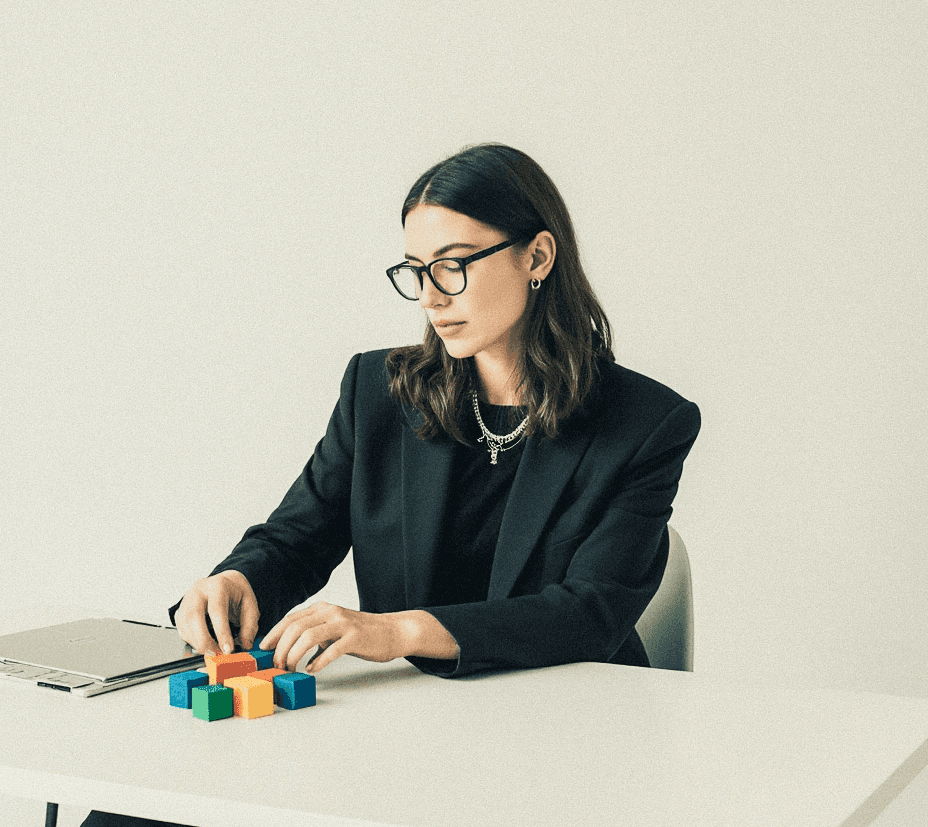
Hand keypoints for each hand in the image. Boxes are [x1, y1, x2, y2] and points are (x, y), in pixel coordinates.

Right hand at [174, 570, 259, 655]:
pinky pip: (181, 628)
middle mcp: (199, 590)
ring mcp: (187, 599)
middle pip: (194, 616)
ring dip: (196, 642)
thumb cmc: (236, 593)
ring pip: (184, 623)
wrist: (226, 583)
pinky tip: (202, 643)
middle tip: (215, 654)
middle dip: (204, 640)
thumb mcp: (250, 605)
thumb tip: (245, 644)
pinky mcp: (181, 609)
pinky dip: (190, 640)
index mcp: (218, 586)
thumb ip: (249, 626)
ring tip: (212, 651)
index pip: (217, 609)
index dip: (221, 632)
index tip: (228, 649)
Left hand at [261, 602, 409, 673]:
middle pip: (296, 627)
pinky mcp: (354, 638)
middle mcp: (331, 612)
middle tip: (276, 665)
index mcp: (323, 609)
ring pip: (308, 636)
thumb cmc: (363, 633)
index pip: (291, 619)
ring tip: (290, 668)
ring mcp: (343, 624)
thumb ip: (316, 636)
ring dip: (294, 654)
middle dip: (281, 648)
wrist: (393, 631)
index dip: (274, 634)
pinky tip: (312, 670)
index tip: (264, 649)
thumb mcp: (335, 629)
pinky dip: (317, 662)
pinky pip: (330, 650)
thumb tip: (294, 653)